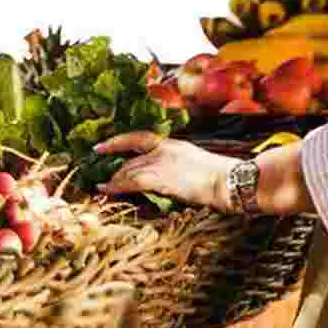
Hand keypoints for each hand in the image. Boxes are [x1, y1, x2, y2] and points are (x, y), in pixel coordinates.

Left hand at [95, 133, 233, 208]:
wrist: (228, 181)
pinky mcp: (159, 178)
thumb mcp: (195, 164)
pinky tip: (105, 189)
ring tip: (102, 187)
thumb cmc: (219, 178)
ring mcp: (161, 163)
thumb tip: (166, 176)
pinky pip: (130, 182)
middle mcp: (164, 150)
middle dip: (115, 169)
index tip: (101, 146)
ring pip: (128, 170)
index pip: (139, 137)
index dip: (118, 141)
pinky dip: (115, 186)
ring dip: (114, 180)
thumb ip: (176, 166)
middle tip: (100, 176)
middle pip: (131, 158)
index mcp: (173, 144)